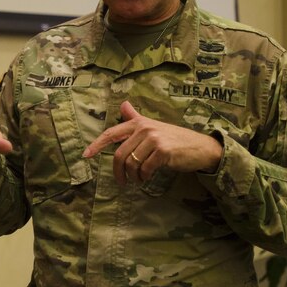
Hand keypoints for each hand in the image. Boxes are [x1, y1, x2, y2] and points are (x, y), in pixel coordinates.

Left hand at [83, 101, 222, 184]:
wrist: (200, 148)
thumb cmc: (174, 139)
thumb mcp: (153, 126)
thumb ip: (136, 117)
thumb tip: (123, 104)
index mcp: (139, 123)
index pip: (111, 133)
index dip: (96, 145)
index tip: (85, 156)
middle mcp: (144, 128)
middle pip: (119, 154)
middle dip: (118, 172)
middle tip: (122, 182)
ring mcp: (154, 139)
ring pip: (131, 163)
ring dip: (132, 177)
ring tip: (138, 180)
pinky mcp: (163, 151)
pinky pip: (144, 169)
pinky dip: (143, 177)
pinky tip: (147, 178)